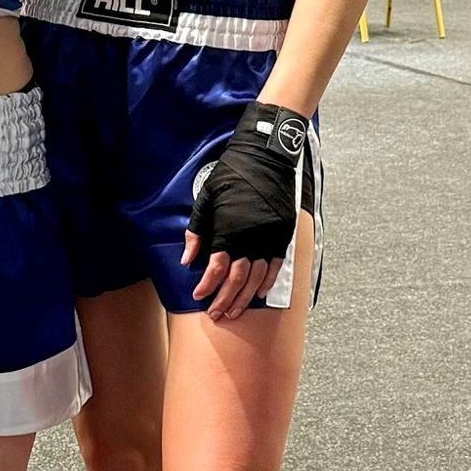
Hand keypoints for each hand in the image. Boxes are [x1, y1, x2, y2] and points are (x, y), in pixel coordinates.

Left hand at [184, 103, 306, 321]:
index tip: (198, 296)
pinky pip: (276, 265)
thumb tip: (187, 259)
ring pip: (257, 277)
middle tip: (216, 314)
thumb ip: (196, 231)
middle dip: (225, 299)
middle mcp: (251, 238)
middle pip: (237, 279)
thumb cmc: (232, 174)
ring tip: (234, 311)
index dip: (206, 286)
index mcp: (229, 230)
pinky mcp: (283, 234)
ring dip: (245, 297)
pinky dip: (267, 282)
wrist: (266, 156)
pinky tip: (258, 294)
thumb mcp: (207, 198)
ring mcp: (270, 237)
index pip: (216, 268)